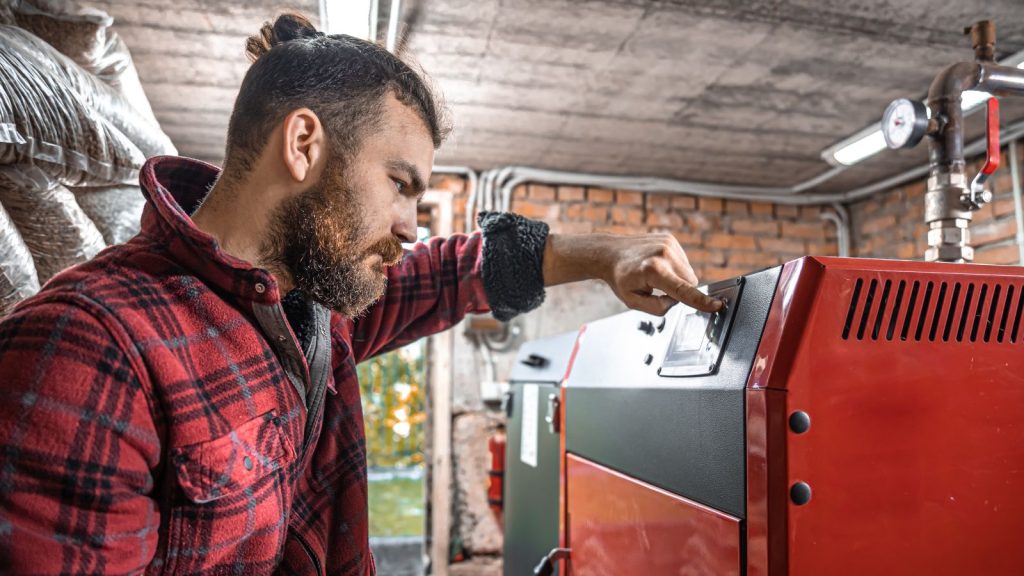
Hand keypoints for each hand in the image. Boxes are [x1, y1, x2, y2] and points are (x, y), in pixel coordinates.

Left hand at [543, 232, 722, 314]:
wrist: (609, 253)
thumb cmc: (619, 278)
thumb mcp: (633, 302)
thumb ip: (658, 307)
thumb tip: (676, 301)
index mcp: (653, 271)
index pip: (683, 291)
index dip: (701, 301)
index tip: (717, 305)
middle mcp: (663, 254)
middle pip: (690, 283)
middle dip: (679, 291)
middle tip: (657, 288)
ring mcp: (668, 244)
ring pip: (689, 273)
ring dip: (677, 279)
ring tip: (655, 276)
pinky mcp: (670, 239)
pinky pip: (684, 262)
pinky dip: (675, 268)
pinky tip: (658, 266)